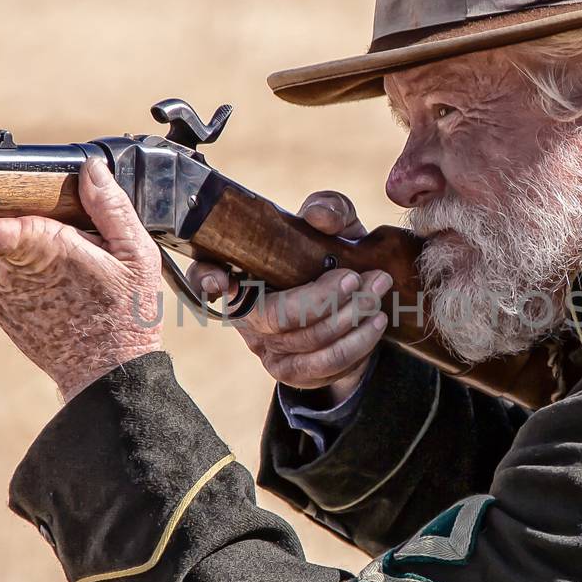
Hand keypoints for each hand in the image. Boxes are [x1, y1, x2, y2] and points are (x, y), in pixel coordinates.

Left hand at [0, 158, 163, 401]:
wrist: (110, 378)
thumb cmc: (125, 318)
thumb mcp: (135, 255)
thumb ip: (109, 206)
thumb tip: (88, 169)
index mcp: (38, 246)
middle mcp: (9, 271)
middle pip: (3, 228)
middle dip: (29, 226)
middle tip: (78, 249)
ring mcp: (1, 294)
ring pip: (8, 253)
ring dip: (32, 254)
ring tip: (78, 279)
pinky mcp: (2, 310)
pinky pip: (9, 277)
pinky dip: (30, 277)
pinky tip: (64, 294)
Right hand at [188, 191, 387, 405]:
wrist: (357, 302)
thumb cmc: (334, 256)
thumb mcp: (335, 226)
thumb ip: (329, 209)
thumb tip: (319, 218)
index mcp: (243, 272)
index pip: (205, 274)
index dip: (206, 280)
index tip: (223, 281)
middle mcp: (247, 314)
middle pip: (273, 316)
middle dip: (320, 300)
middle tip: (354, 278)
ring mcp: (267, 348)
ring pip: (304, 343)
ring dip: (348, 318)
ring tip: (376, 292)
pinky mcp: (293, 372)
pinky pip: (322, 366)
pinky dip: (355, 344)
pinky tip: (375, 322)